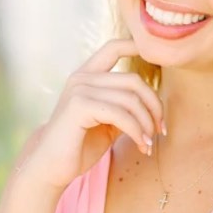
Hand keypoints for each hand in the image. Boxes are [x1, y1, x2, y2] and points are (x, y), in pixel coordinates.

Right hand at [15, 38, 164, 193]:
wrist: (52, 167)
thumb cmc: (81, 145)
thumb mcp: (108, 122)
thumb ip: (125, 107)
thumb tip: (155, 102)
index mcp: (87, 76)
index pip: (113, 48)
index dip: (136, 46)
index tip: (159, 57)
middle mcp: (82, 78)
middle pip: (133, 80)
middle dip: (154, 105)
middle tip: (160, 129)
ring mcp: (80, 89)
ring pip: (130, 99)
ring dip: (146, 124)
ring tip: (149, 143)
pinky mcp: (79, 106)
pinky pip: (121, 114)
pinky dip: (137, 131)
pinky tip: (141, 145)